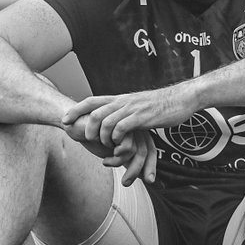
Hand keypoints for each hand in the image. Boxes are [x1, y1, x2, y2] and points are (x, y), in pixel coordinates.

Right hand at [62, 115, 157, 185]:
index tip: (149, 180)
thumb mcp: (110, 149)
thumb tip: (141, 177)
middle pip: (145, 151)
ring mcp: (127, 124)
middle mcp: (134, 126)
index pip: (149, 149)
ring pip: (135, 151)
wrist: (76, 122)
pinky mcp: (120, 125)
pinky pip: (126, 147)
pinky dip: (115, 156)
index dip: (151, 165)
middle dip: (136, 171)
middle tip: (125, 183)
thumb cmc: (93, 135)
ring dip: (119, 162)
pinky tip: (105, 156)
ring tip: (106, 162)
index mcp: (134, 131)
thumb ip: (125, 158)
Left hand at [63, 84, 193, 145]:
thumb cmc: (160, 105)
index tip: (63, 120)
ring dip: (101, 136)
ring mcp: (131, 109)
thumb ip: (124, 112)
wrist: (181, 99)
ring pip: (105, 121)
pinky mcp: (142, 118)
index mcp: (119, 99)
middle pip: (94, 111)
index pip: (91, 100)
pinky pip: (121, 128)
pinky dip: (116, 138)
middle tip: (83, 138)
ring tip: (105, 145)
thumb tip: (113, 119)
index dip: (75, 109)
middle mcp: (122, 102)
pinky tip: (119, 144)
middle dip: (85, 127)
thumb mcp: (136, 106)